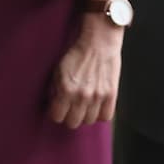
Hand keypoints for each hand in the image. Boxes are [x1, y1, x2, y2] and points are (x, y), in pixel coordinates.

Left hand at [47, 0, 124, 127]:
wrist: (99, 41)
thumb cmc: (77, 53)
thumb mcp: (58, 69)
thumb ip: (54, 89)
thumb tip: (52, 103)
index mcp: (65, 89)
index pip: (57, 117)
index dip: (56, 112)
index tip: (58, 107)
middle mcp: (81, 95)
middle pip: (73, 123)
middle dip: (69, 116)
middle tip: (71, 107)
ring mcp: (97, 96)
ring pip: (89, 121)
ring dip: (85, 114)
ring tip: (84, 104)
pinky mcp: (111, 95)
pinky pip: (105, 117)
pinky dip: (101, 113)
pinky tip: (97, 105)